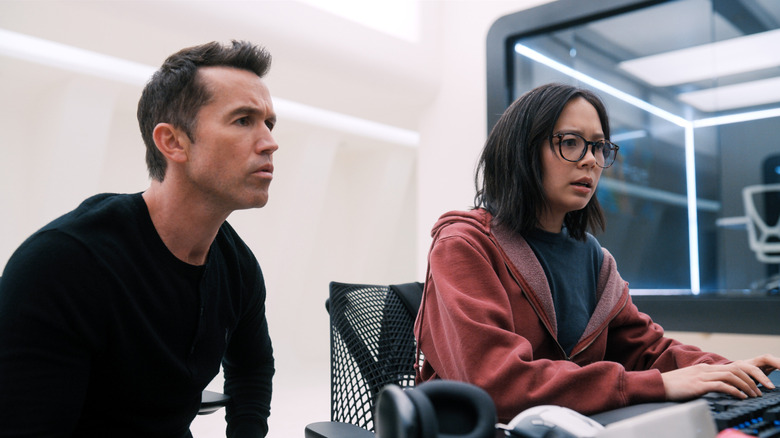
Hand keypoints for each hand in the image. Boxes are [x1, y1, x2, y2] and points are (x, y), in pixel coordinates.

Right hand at [661, 354, 779, 400]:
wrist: (657, 385)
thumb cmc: (671, 385)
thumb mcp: (690, 380)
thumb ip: (702, 380)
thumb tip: (716, 388)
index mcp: (703, 368)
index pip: (730, 367)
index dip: (745, 375)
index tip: (752, 385)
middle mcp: (704, 369)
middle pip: (735, 369)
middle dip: (750, 380)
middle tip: (758, 390)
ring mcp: (701, 376)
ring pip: (731, 376)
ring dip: (746, 386)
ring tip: (752, 395)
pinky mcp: (699, 385)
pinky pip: (722, 385)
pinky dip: (735, 391)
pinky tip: (740, 396)